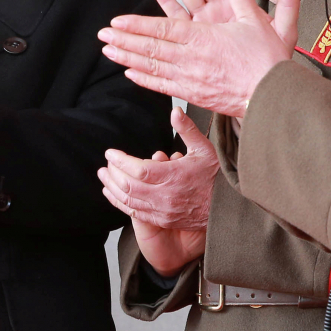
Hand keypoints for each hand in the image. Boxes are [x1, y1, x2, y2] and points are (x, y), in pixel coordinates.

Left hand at [98, 107, 217, 228]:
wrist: (227, 207)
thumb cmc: (217, 177)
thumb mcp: (205, 149)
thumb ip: (187, 129)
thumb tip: (175, 110)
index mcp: (174, 176)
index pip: (138, 169)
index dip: (120, 161)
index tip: (110, 152)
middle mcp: (166, 195)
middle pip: (128, 186)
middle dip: (112, 173)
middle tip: (105, 164)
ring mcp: (163, 210)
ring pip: (128, 201)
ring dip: (112, 188)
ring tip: (103, 177)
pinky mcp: (163, 220)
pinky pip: (135, 213)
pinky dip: (119, 203)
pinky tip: (112, 195)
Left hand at [100, 0, 299, 117]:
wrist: (274, 99)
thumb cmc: (268, 61)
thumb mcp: (256, 21)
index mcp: (203, 38)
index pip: (162, 29)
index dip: (136, 25)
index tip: (116, 22)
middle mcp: (191, 59)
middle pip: (150, 48)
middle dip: (123, 41)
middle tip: (101, 36)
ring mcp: (190, 79)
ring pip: (152, 68)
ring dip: (127, 59)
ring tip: (107, 52)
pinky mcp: (194, 95)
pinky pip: (163, 87)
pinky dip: (145, 80)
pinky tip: (130, 74)